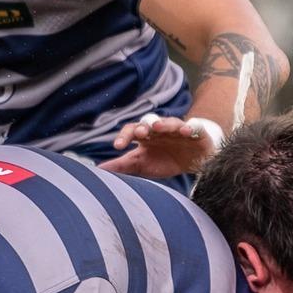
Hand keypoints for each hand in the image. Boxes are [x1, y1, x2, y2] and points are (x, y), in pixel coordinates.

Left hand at [102, 115, 220, 178]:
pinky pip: (192, 126)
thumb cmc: (165, 160)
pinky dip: (188, 128)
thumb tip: (98, 170)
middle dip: (144, 127)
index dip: (124, 136)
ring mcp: (177, 129)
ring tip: (158, 127)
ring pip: (169, 122)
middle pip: (149, 122)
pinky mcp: (194, 131)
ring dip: (164, 123)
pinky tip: (185, 132)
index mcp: (145, 136)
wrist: (193, 161)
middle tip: (140, 134)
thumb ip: (122, 165)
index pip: (132, 131)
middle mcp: (159, 129)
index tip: (117, 147)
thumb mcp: (142, 164)